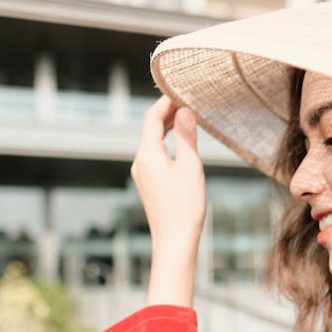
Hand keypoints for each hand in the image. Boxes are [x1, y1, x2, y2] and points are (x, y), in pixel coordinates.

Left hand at [131, 95, 205, 306]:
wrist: (174, 241)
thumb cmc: (185, 206)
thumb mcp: (191, 167)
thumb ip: (187, 137)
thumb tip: (185, 111)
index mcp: (147, 155)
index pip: (152, 118)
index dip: (165, 102)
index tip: (181, 90)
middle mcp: (140, 162)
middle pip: (150, 128)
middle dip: (167, 112)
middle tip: (187, 99)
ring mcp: (142, 174)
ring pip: (152, 142)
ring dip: (168, 128)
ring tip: (186, 117)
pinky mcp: (149, 184)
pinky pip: (155, 155)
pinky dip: (167, 143)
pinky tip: (181, 144)